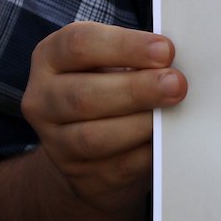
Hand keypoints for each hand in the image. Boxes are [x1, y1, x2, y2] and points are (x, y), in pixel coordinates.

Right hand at [20, 21, 187, 213]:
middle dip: (137, 89)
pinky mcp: (82, 176)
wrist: (87, 148)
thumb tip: (176, 63)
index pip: (79, 44)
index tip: (166, 50)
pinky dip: (147, 153)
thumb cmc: (108, 88)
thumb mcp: (111, 62)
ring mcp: (57, 143)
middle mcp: (43, 100)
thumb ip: (138, 58)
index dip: (125, 46)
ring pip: (95, 137)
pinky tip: (168, 141)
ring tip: (173, 113)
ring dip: (141, 124)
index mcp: (51, 58)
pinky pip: (118, 167)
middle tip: (176, 84)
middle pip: (84, 95)